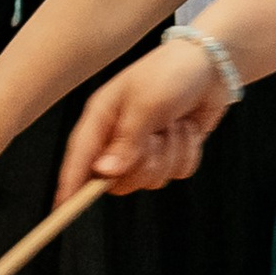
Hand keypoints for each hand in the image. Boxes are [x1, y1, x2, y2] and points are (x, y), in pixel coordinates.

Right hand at [57, 38, 227, 201]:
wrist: (212, 64)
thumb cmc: (172, 72)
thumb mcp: (146, 102)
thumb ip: (126, 140)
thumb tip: (105, 173)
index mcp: (102, 117)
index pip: (79, 157)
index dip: (70, 184)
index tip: (62, 209)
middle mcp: (118, 135)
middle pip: (117, 180)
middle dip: (143, 165)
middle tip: (155, 138)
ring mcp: (145, 147)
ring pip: (151, 179)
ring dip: (170, 153)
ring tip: (174, 124)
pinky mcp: (170, 153)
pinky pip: (177, 173)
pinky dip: (187, 153)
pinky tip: (187, 128)